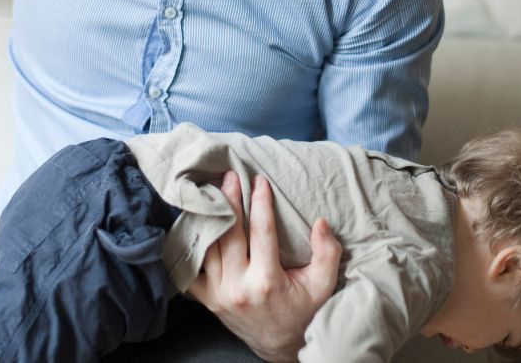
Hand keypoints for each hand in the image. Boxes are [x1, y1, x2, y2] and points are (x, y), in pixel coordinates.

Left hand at [188, 172, 342, 361]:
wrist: (280, 345)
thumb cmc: (303, 311)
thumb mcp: (323, 285)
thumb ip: (327, 253)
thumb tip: (321, 222)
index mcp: (267, 281)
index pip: (261, 232)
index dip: (260, 203)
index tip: (260, 180)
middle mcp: (239, 287)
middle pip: (229, 234)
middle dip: (230, 200)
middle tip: (230, 176)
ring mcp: (219, 294)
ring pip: (208, 247)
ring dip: (209, 217)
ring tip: (211, 192)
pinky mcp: (208, 300)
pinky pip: (193, 268)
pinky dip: (193, 246)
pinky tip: (196, 224)